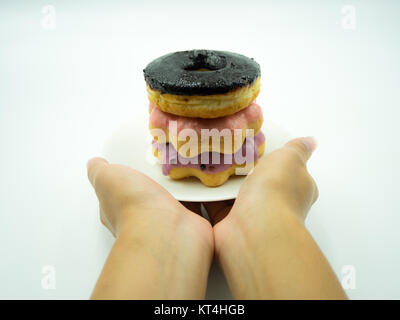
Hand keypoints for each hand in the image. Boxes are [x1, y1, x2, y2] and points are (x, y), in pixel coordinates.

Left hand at [87, 158, 212, 298]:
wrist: (165, 230)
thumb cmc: (133, 206)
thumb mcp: (106, 178)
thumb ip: (99, 170)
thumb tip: (94, 163)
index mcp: (119, 207)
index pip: (121, 189)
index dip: (128, 175)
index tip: (138, 158)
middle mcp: (143, 217)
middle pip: (150, 191)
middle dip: (159, 176)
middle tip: (169, 156)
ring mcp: (168, 220)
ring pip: (175, 197)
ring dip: (181, 183)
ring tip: (189, 160)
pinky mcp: (190, 221)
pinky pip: (198, 202)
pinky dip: (201, 192)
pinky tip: (203, 177)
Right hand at [204, 137, 346, 298]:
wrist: (254, 228)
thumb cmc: (276, 190)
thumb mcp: (290, 158)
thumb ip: (297, 148)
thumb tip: (311, 141)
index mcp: (297, 189)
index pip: (289, 173)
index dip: (276, 162)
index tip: (258, 148)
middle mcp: (277, 206)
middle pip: (260, 184)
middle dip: (244, 171)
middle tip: (226, 151)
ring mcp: (252, 218)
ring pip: (236, 195)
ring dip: (223, 183)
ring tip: (207, 161)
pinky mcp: (229, 225)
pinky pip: (215, 206)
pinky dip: (205, 197)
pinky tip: (196, 181)